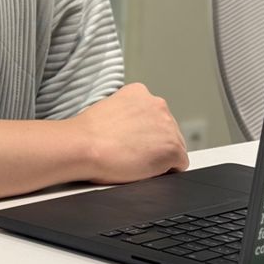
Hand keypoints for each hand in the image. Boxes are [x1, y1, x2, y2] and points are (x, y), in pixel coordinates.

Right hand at [71, 82, 188, 183]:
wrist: (84, 145)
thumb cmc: (88, 134)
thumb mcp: (110, 109)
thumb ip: (129, 115)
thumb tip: (134, 130)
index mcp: (140, 92)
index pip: (154, 116)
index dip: (143, 133)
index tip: (130, 140)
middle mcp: (158, 104)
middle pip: (167, 130)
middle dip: (154, 143)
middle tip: (131, 152)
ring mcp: (168, 126)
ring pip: (174, 147)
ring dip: (159, 156)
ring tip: (134, 160)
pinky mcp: (173, 148)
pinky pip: (180, 164)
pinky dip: (165, 170)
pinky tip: (145, 169)